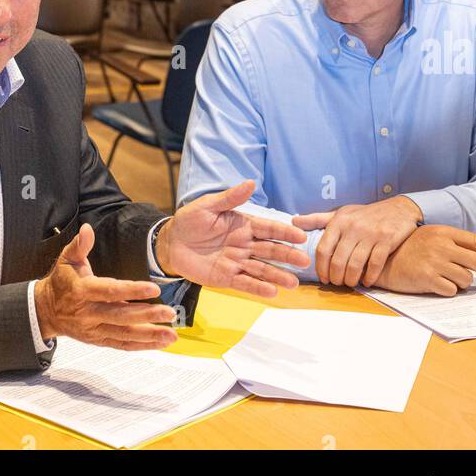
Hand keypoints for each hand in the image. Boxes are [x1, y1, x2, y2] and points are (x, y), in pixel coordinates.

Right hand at [34, 222, 178, 349]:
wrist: (45, 311)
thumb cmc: (61, 282)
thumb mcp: (66, 259)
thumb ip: (79, 245)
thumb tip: (87, 229)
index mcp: (82, 291)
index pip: (110, 291)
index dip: (132, 291)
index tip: (154, 289)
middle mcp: (88, 313)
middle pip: (121, 316)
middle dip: (147, 316)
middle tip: (169, 313)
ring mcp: (93, 330)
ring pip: (124, 334)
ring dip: (149, 335)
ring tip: (170, 334)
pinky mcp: (98, 340)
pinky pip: (121, 345)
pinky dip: (141, 346)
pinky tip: (158, 343)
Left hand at [155, 180, 309, 296]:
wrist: (171, 243)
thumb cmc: (190, 220)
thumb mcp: (208, 206)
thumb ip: (230, 198)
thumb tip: (251, 182)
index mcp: (243, 224)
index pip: (268, 228)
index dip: (284, 232)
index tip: (301, 236)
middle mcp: (244, 244)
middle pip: (270, 250)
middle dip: (287, 255)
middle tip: (305, 260)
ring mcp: (237, 262)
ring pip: (261, 269)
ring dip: (277, 275)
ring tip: (293, 283)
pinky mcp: (227, 277)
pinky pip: (245, 283)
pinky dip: (258, 288)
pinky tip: (272, 292)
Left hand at [292, 196, 421, 287]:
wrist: (399, 209)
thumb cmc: (365, 214)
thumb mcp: (341, 213)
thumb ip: (317, 219)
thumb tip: (294, 221)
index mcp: (339, 221)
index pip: (323, 249)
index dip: (321, 268)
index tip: (323, 278)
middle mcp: (353, 227)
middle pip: (338, 260)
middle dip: (336, 277)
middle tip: (337, 283)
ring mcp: (370, 233)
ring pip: (355, 264)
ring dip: (351, 280)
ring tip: (350, 283)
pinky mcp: (386, 240)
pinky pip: (375, 264)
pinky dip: (369, 277)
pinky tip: (367, 281)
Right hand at [371, 225, 475, 295]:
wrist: (383, 260)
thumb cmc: (409, 250)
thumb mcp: (431, 239)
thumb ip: (454, 246)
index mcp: (443, 232)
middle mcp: (441, 245)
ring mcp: (434, 261)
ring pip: (466, 279)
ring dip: (462, 284)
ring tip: (446, 279)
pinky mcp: (428, 278)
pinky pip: (452, 290)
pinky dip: (448, 290)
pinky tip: (435, 284)